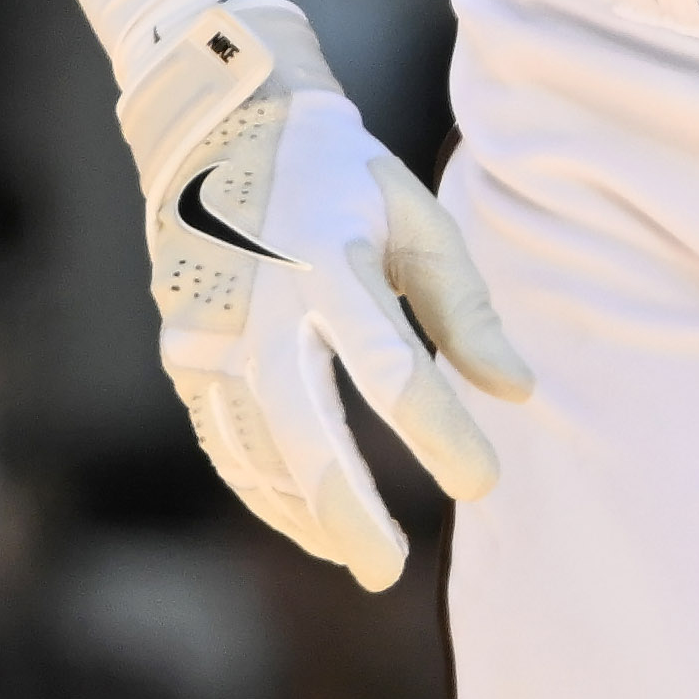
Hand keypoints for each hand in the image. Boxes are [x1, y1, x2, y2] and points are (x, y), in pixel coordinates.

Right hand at [119, 2, 529, 588]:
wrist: (221, 130)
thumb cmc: (341, 177)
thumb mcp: (416, 218)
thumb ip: (466, 309)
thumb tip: (517, 392)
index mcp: (328, 256)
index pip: (390, 366)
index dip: (439, 434)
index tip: (484, 483)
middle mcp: (259, 301)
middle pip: (301, 428)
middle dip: (348, 507)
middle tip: (393, 569)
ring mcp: (208, 332)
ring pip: (254, 449)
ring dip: (305, 513)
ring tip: (363, 558)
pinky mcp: (181, 354)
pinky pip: (225, 441)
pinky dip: (266, 490)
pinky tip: (310, 523)